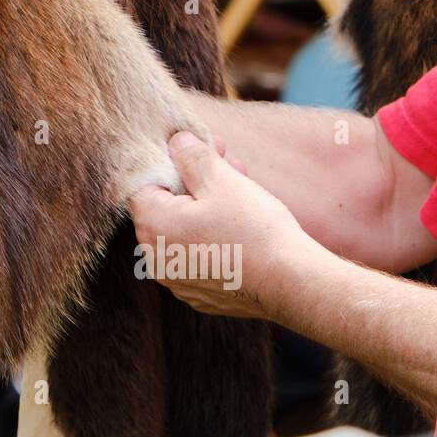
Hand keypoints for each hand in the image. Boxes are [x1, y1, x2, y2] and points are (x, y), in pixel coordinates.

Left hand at [128, 131, 324, 319]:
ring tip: (239, 185)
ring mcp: (177, 280)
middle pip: (166, 208)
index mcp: (152, 228)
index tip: (198, 151)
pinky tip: (239, 222)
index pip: (144, 185)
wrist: (292, 284)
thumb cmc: (254, 231)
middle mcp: (156, 259)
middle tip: (224, 162)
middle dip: (193, 182)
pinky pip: (198, 255)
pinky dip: (212, 237)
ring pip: (184, 231)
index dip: (172, 163)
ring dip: (205, 207)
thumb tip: (175, 143)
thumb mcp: (221, 181)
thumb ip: (191, 157)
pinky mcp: (200, 293)